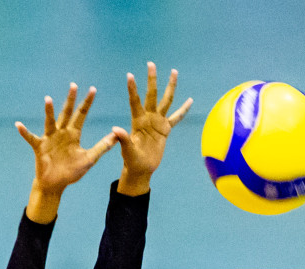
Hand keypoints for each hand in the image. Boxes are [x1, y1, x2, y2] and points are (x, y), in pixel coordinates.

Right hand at [17, 83, 117, 221]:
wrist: (55, 184)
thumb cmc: (71, 172)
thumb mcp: (89, 159)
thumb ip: (102, 147)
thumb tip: (117, 136)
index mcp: (73, 134)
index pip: (81, 115)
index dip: (87, 103)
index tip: (93, 89)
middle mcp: (62, 133)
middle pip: (67, 113)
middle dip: (70, 100)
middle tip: (74, 85)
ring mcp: (50, 139)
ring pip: (50, 122)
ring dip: (49, 111)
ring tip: (48, 99)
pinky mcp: (40, 147)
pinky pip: (31, 138)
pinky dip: (25, 132)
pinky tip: (19, 125)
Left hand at [112, 62, 192, 195]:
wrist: (141, 168)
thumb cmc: (132, 161)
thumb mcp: (127, 151)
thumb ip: (123, 140)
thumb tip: (115, 129)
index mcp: (138, 121)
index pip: (135, 102)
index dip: (133, 89)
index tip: (129, 75)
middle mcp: (148, 117)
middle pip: (152, 95)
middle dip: (152, 80)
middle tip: (151, 64)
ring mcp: (157, 122)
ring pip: (166, 100)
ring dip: (170, 86)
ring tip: (174, 72)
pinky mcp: (165, 129)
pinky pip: (176, 117)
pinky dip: (183, 110)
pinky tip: (190, 100)